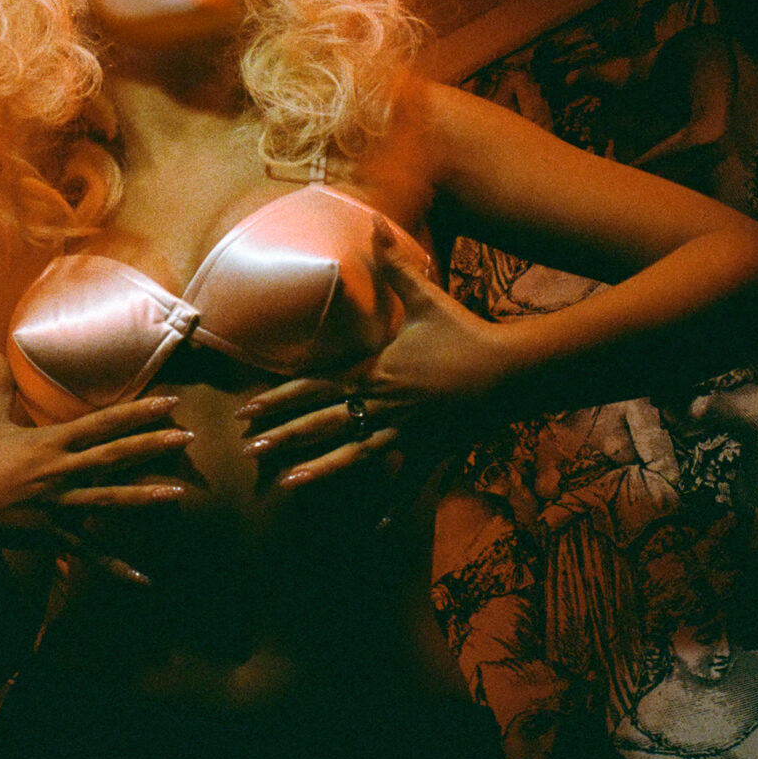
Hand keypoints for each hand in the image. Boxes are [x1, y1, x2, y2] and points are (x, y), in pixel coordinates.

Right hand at [0, 348, 192, 580]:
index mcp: (49, 442)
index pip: (102, 423)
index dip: (137, 412)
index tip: (169, 403)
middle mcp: (58, 471)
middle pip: (114, 457)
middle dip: (153, 447)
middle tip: (188, 438)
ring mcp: (57, 505)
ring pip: (108, 501)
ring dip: (144, 498)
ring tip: (178, 493)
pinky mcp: (51, 534)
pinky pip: (89, 552)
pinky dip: (116, 566)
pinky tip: (144, 579)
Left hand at [240, 226, 512, 487]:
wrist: (511, 369)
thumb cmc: (464, 332)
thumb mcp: (426, 298)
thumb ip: (394, 268)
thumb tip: (372, 226)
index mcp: (375, 372)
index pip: (315, 387)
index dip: (278, 399)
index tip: (246, 412)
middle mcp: (384, 405)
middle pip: (325, 423)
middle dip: (285, 438)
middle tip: (250, 453)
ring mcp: (407, 432)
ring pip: (355, 455)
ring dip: (321, 471)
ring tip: (288, 486)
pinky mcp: (431, 450)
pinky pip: (408, 483)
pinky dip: (394, 507)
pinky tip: (377, 532)